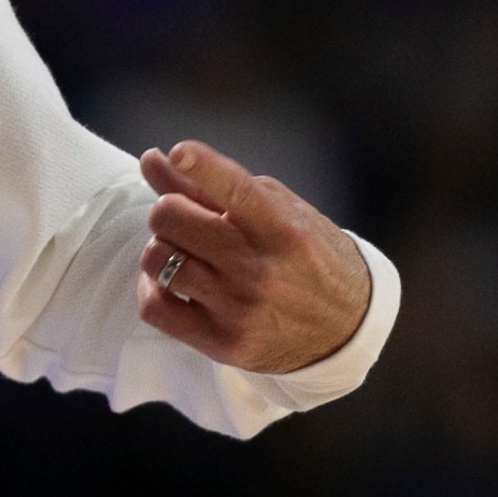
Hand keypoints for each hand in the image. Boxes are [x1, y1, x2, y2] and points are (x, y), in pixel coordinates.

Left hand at [133, 140, 370, 374]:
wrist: (346, 328)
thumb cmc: (305, 255)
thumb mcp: (278, 209)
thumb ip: (214, 184)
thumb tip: (152, 159)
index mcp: (281, 227)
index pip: (234, 188)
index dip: (200, 165)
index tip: (181, 153)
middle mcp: (260, 268)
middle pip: (169, 218)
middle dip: (170, 211)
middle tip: (187, 221)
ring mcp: (240, 308)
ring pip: (155, 259)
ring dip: (162, 250)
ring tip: (185, 254)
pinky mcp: (223, 343)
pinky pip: (154, 308)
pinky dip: (151, 289)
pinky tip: (169, 283)